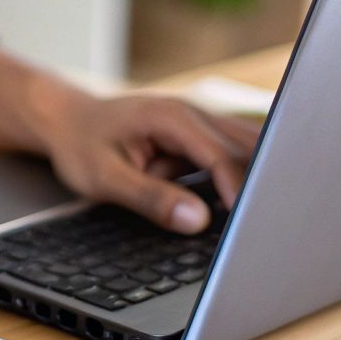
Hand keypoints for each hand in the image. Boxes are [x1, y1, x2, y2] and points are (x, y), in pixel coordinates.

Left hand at [36, 93, 262, 233]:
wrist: (68, 120)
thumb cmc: (80, 145)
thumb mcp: (106, 178)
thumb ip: (151, 198)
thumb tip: (198, 221)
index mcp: (172, 118)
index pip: (221, 157)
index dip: (239, 191)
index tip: (250, 225)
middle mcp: (193, 114)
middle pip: (246, 149)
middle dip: (260, 184)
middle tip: (272, 224)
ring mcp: (200, 123)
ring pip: (245, 150)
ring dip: (250, 178)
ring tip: (261, 214)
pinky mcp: (200, 136)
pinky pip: (231, 155)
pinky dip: (236, 177)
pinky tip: (234, 199)